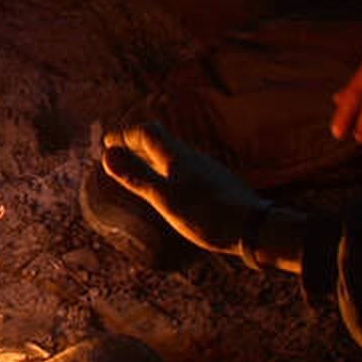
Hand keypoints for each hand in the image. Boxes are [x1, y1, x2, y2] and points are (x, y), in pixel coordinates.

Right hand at [98, 120, 268, 253]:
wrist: (254, 229)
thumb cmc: (207, 215)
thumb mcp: (165, 199)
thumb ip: (137, 177)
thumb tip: (107, 154)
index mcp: (177, 157)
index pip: (147, 132)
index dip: (125, 135)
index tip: (107, 144)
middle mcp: (192, 158)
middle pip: (161, 140)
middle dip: (136, 143)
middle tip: (118, 152)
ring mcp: (205, 170)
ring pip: (173, 154)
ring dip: (151, 156)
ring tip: (138, 168)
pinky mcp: (215, 183)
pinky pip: (184, 168)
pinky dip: (166, 170)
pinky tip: (169, 187)